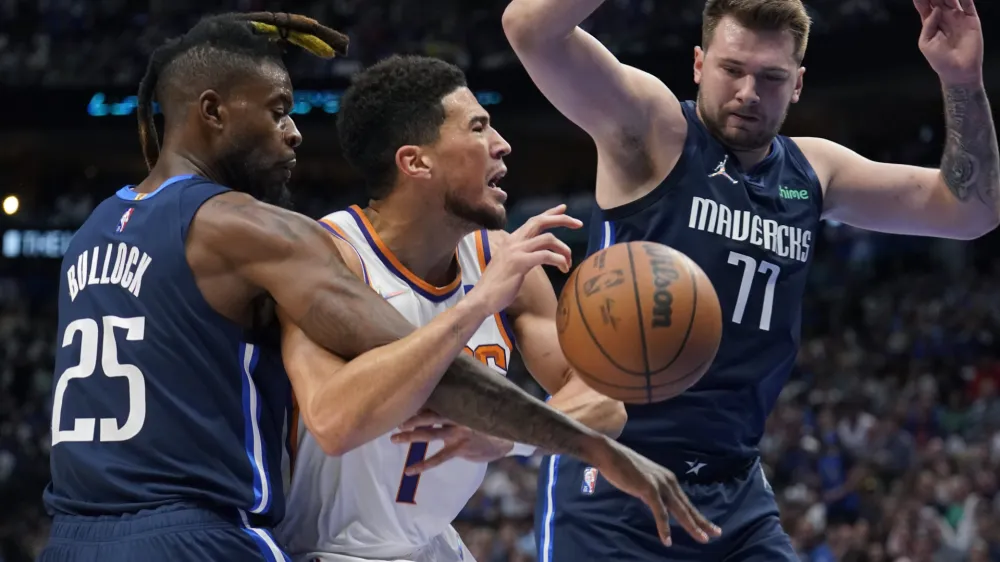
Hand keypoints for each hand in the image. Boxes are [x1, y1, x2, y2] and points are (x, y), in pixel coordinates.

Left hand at [390, 410, 514, 473]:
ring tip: (394, 438)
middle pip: (428, 415)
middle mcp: (457, 417)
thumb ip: (452, 406)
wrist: (504, 440)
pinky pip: (439, 458)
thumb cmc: (482, 424)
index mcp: (457, 406)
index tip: (399, 401)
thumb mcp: (469, 411)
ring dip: (410, 436)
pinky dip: (423, 465)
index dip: (416, 402)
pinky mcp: (461, 448)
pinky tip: (409, 470)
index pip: (433, 401)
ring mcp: (459, 433)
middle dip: (409, 417)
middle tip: (392, 419)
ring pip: (430, 434)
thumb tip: (430, 396)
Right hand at [471, 204, 581, 313]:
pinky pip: (545, 255)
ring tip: (568, 262)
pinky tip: (563, 268)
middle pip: (541, 222)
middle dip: (562, 220)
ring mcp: (516, 251)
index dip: (550, 213)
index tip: (564, 209)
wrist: (482, 298)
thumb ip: (524, 256)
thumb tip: (540, 255)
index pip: (533, 220)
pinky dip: (558, 260)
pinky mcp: (519, 263)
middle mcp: (514, 241)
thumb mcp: (511, 265)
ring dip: (564, 249)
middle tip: (578, 224)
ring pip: (548, 239)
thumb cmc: (497, 286)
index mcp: (512, 240)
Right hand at [590, 439, 721, 545]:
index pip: (686, 502)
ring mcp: (659, 485)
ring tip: (702, 539)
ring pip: (680, 510)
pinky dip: (664, 527)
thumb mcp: (643, 481)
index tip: (711, 527)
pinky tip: (667, 540)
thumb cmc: (623, 467)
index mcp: (668, 480)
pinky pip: (660, 512)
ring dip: (691, 526)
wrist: (609, 453)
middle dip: (702, 522)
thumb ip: (652, 492)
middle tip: (716, 534)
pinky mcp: (649, 489)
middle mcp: (668, 482)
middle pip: (688, 507)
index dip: (699, 516)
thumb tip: (656, 503)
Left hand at [914, 0, 982, 84]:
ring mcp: (958, 17)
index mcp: (931, 22)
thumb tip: (936, 9)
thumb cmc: (940, 60)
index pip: (925, 5)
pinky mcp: (971, 19)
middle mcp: (945, 17)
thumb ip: (928, 25)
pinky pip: (968, 4)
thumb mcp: (926, 43)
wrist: (958, 71)